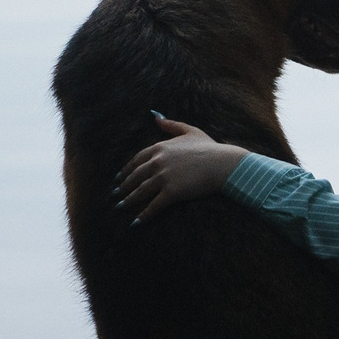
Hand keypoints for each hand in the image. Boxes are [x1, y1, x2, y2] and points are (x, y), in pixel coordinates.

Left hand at [115, 114, 247, 223]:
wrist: (222, 163)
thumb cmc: (209, 147)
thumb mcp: (189, 131)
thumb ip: (171, 124)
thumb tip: (155, 116)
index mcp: (160, 148)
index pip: (136, 160)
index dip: (126, 170)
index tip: (118, 177)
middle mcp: (158, 162)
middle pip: (135, 177)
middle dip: (123, 187)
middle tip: (116, 194)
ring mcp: (164, 177)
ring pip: (141, 191)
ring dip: (129, 201)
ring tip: (120, 207)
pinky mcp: (172, 192)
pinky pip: (154, 206)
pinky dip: (143, 215)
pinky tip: (135, 222)